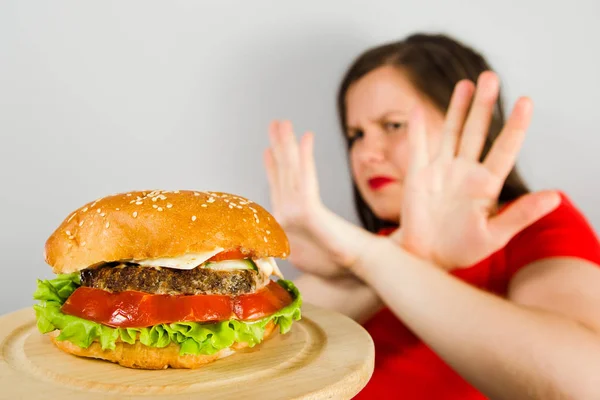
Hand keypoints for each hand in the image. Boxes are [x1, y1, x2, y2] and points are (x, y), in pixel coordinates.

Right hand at [264, 120, 372, 276]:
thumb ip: (326, 228)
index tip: (269, 149)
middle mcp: (288, 216)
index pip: (280, 187)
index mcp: (293, 222)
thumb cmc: (348, 263)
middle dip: (278, 147)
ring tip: (282, 124)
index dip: (274, 166)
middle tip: (274, 124)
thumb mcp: (331, 240)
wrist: (358, 272)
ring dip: (286, 146)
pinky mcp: (307, 214)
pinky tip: (307, 138)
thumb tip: (333, 224)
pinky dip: (305, 158)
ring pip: (289, 172)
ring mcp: (294, 216)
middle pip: (281, 174)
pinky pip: (305, 179)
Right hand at [391, 71, 559, 268]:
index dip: (515, 126)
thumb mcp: (494, 236)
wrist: (426, 257)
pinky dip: (417, 129)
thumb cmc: (462, 250)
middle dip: (484, 105)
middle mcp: (465, 171)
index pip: (505, 149)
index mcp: (486, 185)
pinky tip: (419, 110)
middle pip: (476, 131)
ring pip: (451, 133)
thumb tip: (555, 197)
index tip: (526, 102)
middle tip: (490, 77)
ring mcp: (441, 170)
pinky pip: (418, 148)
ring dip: (458, 108)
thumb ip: (520, 215)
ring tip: (466, 83)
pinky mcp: (418, 175)